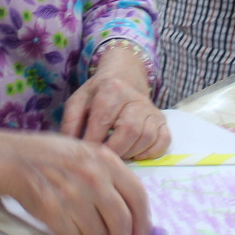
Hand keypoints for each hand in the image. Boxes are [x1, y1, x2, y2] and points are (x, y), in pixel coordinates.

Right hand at [0, 133, 151, 234]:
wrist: (15, 159)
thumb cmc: (53, 157)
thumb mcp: (87, 154)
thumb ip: (110, 178)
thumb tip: (132, 215)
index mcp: (105, 160)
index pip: (137, 196)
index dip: (143, 221)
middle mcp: (93, 177)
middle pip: (121, 222)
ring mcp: (74, 195)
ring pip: (98, 234)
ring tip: (79, 220)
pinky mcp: (54, 212)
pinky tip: (64, 221)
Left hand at [61, 44, 168, 160]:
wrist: (124, 76)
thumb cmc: (98, 93)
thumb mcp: (78, 101)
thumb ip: (71, 124)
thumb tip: (71, 150)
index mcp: (112, 89)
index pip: (103, 120)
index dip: (93, 141)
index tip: (86, 154)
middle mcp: (135, 98)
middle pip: (129, 130)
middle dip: (114, 150)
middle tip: (103, 158)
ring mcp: (151, 109)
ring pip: (146, 137)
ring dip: (130, 152)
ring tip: (117, 154)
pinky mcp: (162, 120)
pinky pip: (163, 140)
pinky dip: (150, 152)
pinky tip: (135, 154)